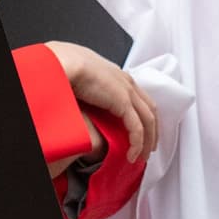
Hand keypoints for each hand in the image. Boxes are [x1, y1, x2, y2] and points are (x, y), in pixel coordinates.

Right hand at [43, 41, 157, 162]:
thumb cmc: (67, 66)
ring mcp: (127, 91)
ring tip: (141, 157)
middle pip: (150, 110)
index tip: (143, 131)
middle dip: (152, 131)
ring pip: (147, 121)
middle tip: (149, 148)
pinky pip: (136, 128)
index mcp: (119, 76)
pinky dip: (137, 143)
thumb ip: (91, 89)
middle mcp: (127, 83)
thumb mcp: (83, 78)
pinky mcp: (122, 102)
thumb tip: (83, 98)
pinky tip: (132, 155)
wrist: (66, 61)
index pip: (140, 98)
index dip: (144, 116)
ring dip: (147, 141)